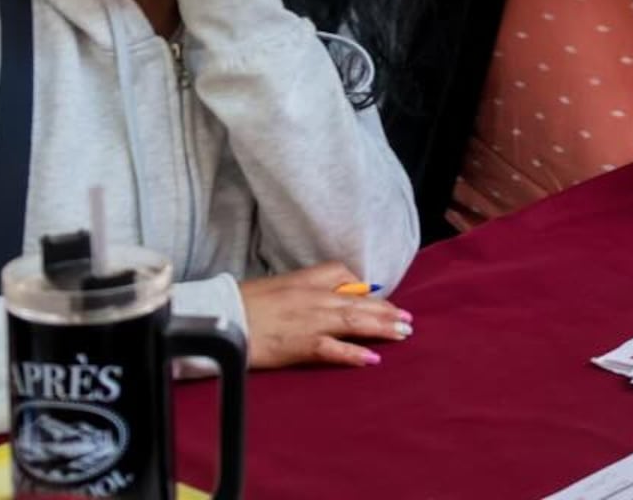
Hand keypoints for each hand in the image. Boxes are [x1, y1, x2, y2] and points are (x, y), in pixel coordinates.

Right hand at [240, 262, 412, 368]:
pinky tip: (372, 358)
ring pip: (354, 320)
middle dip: (386, 310)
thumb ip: (305, 287)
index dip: (364, 288)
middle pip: (358, 301)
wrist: (225, 318)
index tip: (378, 298)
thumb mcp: (279, 285)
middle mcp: (314, 296)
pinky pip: (335, 349)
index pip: (343, 273)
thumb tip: (331, 292)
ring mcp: (311, 320)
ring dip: (382, 327)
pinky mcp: (303, 344)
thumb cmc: (247, 302)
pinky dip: (355, 353)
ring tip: (402, 333)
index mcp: (306, 279)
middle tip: (407, 319)